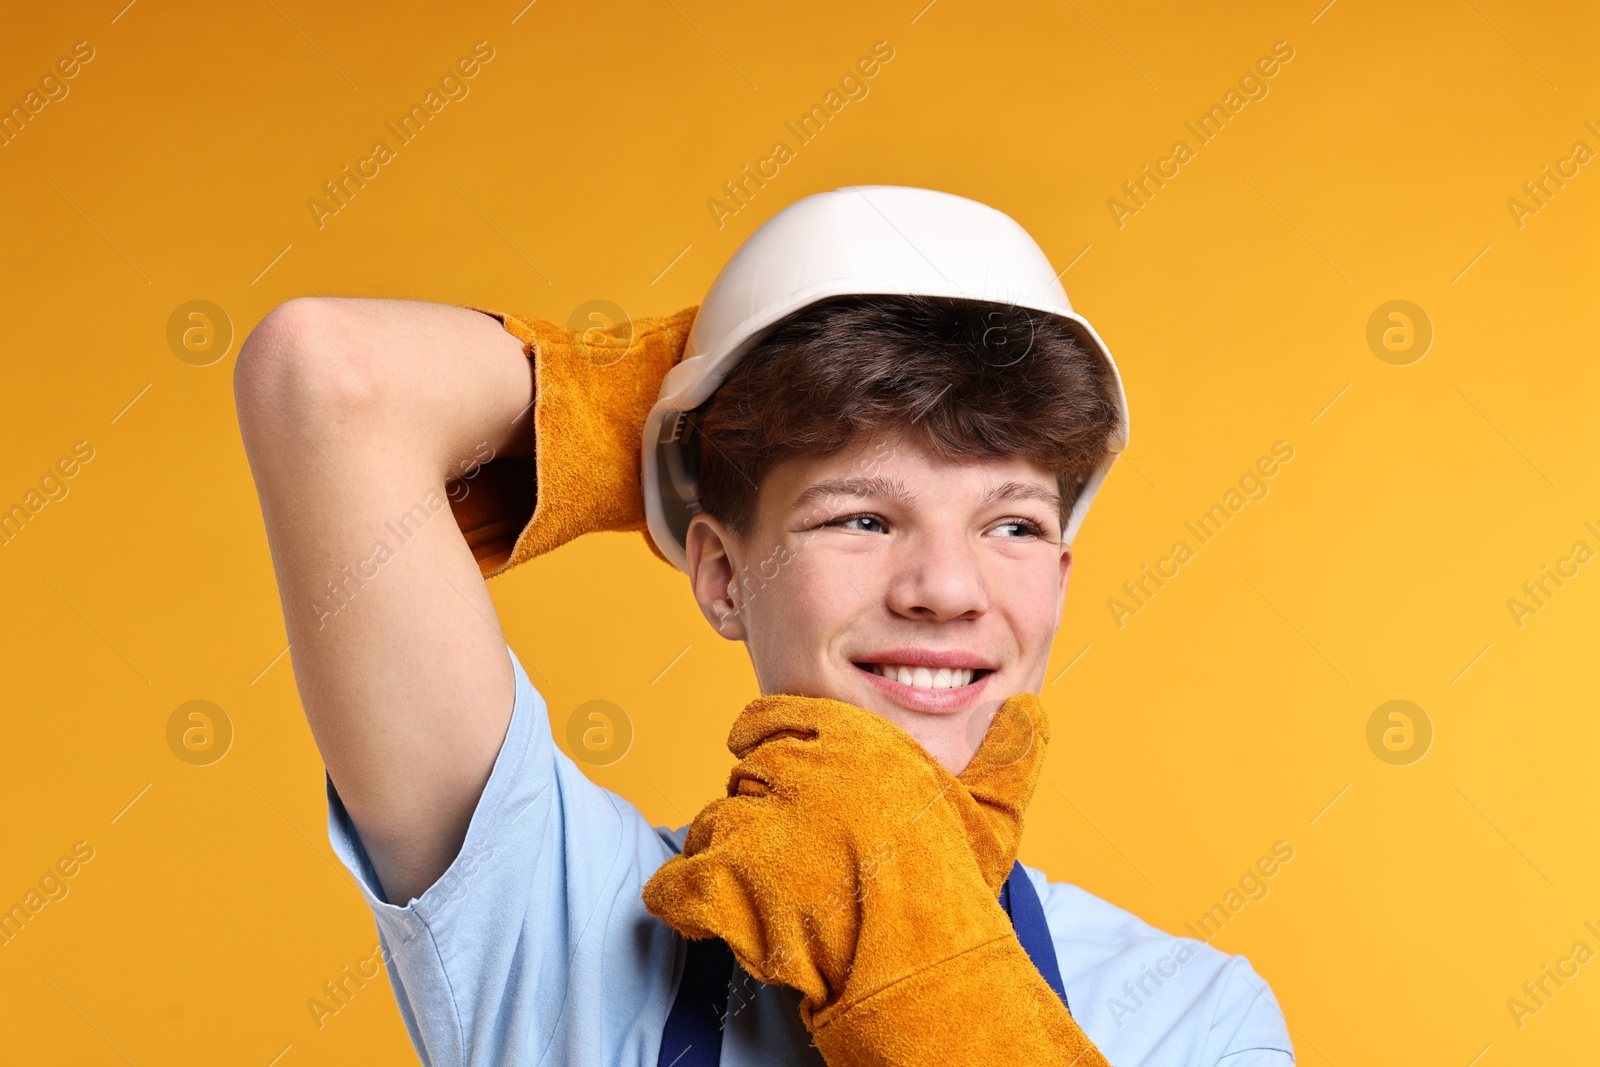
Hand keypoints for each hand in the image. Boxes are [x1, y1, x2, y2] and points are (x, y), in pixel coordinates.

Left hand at [641, 691, 1109, 1065]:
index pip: (772, 717)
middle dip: (760, 817)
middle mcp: (796, 769)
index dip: (768, 747)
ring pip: (710, 827)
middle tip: (790, 860)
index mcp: (848, 741)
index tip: (776, 777)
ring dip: (728, 861)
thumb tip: (1031, 708)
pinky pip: (676, 881)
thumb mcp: (991, 813)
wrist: (921, 966)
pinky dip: (682, 899)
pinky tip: (708, 912)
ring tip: (768, 897)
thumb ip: (1008, 755)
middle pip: (744, 778)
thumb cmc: (955, 892)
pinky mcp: (721, 880)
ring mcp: (755, 823)